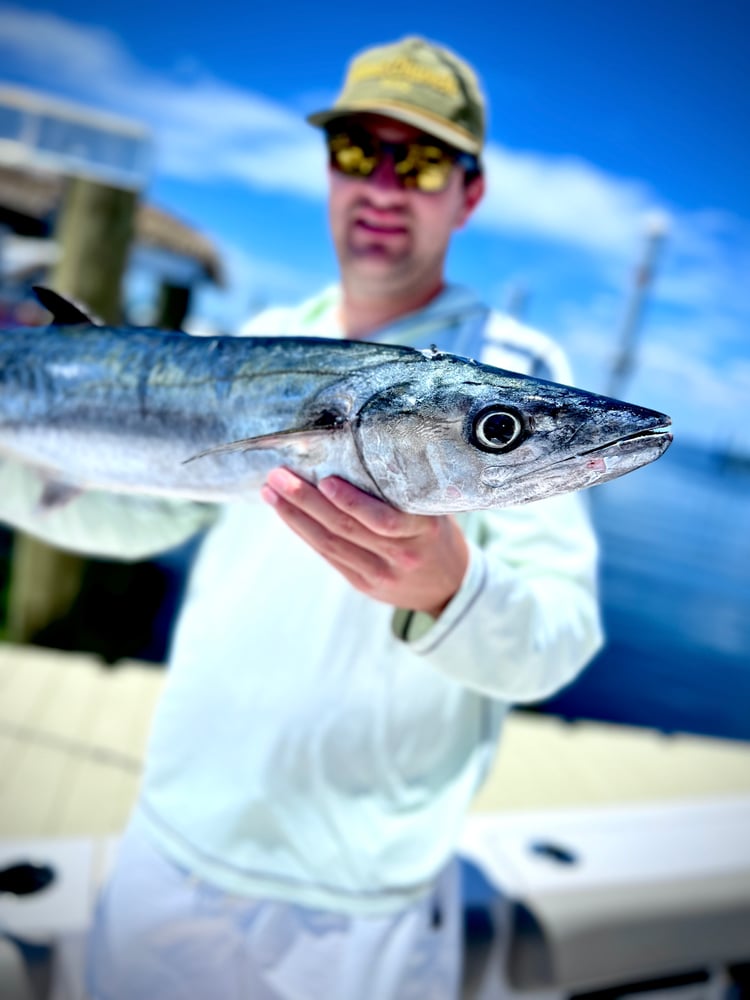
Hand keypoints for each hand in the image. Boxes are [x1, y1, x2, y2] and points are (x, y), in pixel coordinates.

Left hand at [260, 468, 468, 617]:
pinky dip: (304, 532)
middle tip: (279, 476)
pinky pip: (328, 556)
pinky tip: (287, 514)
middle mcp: (400, 555)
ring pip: (330, 544)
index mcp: (423, 532)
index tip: (325, 479)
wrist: (450, 588)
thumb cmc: (438, 536)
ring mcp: (379, 574)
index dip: (351, 501)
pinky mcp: (363, 584)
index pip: (383, 519)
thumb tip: (366, 450)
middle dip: (307, 501)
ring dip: (295, 517)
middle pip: (345, 528)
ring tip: (271, 492)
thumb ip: (407, 490)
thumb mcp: (436, 511)